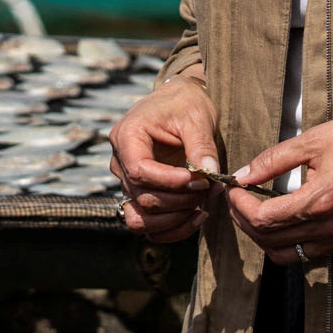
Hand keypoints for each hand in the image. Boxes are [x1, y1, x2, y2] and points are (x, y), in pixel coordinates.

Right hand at [109, 80, 223, 242]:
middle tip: (213, 188)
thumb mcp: (197, 118)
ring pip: (140, 218)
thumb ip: (201, 146)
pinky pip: (147, 225)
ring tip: (203, 205)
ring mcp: (126, 182)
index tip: (201, 180)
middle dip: (182, 200)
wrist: (179, 103)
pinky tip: (196, 217)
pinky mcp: (138, 195)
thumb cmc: (185, 105)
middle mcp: (120, 162)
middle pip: (143, 197)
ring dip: (175, 219)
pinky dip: (171, 229)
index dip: (171, 182)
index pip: (140, 171)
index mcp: (127, 136)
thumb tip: (210, 174)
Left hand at [229, 113, 332, 265]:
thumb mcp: (315, 139)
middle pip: (268, 240)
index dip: (239, 206)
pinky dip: (284, 241)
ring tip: (255, 210)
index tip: (233, 189)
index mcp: (319, 200)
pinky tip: (281, 218)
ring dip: (262, 236)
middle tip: (238, 199)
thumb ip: (274, 160)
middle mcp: (328, 227)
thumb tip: (244, 175)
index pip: (262, 219)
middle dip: (244, 220)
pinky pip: (304, 253)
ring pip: (284, 254)